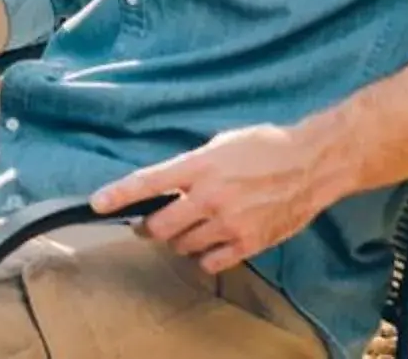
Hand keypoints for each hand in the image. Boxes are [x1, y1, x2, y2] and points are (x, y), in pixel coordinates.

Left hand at [93, 124, 335, 273]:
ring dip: (178, 241)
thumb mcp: (220, 145)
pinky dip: (204, 258)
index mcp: (199, 166)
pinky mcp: (249, 243)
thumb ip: (192, 167)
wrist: (311, 164)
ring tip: (187, 230)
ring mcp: (229, 223)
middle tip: (148, 224)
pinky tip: (209, 246)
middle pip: (159, 225)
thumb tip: (169, 185)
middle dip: (148, 227)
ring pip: (183, 246)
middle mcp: (209, 197)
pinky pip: (211, 262)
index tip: (96, 204)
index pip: (147, 183)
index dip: (118, 195)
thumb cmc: (266, 146)